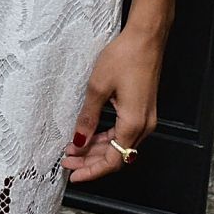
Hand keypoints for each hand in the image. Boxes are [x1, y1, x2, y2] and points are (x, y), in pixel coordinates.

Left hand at [62, 25, 160, 183]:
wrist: (146, 38)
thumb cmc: (125, 57)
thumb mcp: (97, 88)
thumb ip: (88, 118)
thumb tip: (78, 141)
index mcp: (134, 123)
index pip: (113, 160)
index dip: (92, 171)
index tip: (74, 175)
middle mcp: (144, 125)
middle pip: (117, 155)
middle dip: (91, 162)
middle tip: (67, 162)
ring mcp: (146, 118)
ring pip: (121, 145)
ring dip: (98, 151)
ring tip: (74, 151)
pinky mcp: (143, 110)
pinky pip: (125, 133)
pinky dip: (107, 138)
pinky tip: (91, 137)